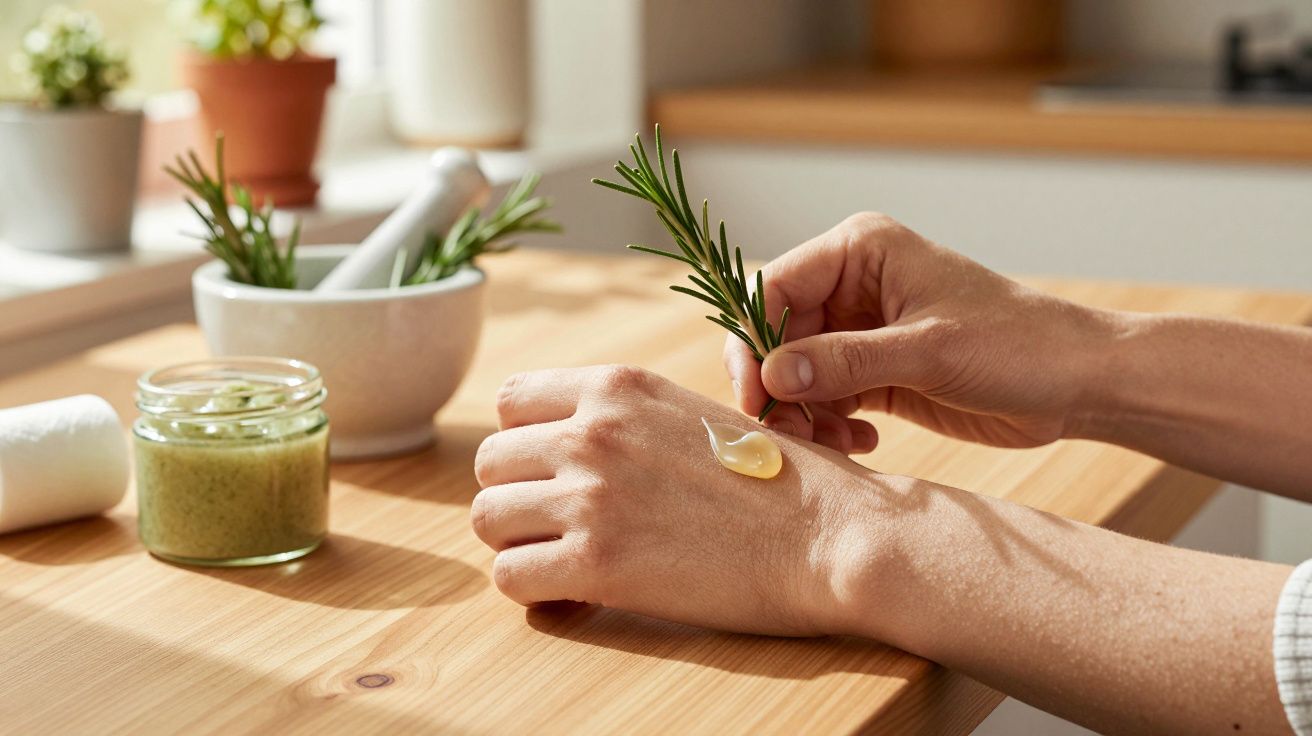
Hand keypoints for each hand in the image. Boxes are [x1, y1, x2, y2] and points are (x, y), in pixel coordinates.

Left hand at [471, 364, 888, 635]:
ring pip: (488, 518)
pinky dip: (536, 591)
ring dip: (521, 544)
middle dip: (519, 497)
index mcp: (616, 387)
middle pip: (490, 462)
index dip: (526, 443)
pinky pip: (510, 577)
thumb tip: (569, 447)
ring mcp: (590, 495)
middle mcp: (592, 430)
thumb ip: (626, 420)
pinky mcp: (597, 562)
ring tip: (565, 561)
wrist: (831, 534)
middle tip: (559, 527)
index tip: (553, 474)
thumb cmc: (779, 481)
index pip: (510, 401)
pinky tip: (576, 593)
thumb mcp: (692, 415)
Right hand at [724, 212, 1117, 451]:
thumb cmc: (1017, 345)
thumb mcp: (928, 350)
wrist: (1078, 383)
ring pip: (797, 374)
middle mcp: (852, 285)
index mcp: (859, 251)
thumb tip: (774, 375)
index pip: (774, 288)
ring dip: (804, 415)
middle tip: (789, 435)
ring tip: (834, 445)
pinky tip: (862, 444)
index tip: (757, 394)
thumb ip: (846, 361)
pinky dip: (830, 426)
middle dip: (778, 388)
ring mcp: (861, 331)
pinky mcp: (876, 372)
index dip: (754, 340)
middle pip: (777, 336)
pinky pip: (825, 399)